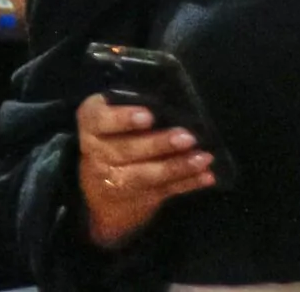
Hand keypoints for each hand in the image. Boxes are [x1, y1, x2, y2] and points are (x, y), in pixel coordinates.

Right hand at [75, 94, 213, 247]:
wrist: (99, 198)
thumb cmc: (110, 142)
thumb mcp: (107, 124)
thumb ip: (127, 110)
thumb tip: (170, 100)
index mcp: (92, 128)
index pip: (99, 120)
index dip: (122, 119)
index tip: (148, 116)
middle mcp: (99, 154)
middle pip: (127, 149)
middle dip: (159, 144)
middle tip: (187, 137)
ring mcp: (118, 180)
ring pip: (148, 174)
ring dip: (178, 166)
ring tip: (204, 157)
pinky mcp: (139, 199)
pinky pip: (165, 191)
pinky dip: (188, 184)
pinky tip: (207, 176)